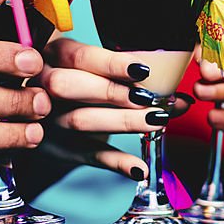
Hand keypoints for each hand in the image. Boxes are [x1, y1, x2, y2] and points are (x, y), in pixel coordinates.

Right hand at [40, 38, 173, 177]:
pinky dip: (116, 162)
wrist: (46, 111)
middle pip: (68, 86)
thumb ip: (129, 74)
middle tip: (146, 98)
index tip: (142, 70)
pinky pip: (87, 155)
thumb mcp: (92, 64)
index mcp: (55, 55)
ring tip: (156, 120)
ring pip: (81, 120)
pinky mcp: (59, 148)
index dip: (111, 64)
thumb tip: (178, 94)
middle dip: (111, 92)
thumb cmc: (80, 78)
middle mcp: (45, 86)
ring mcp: (50, 119)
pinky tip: (140, 167)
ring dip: (122, 121)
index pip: (79, 56)